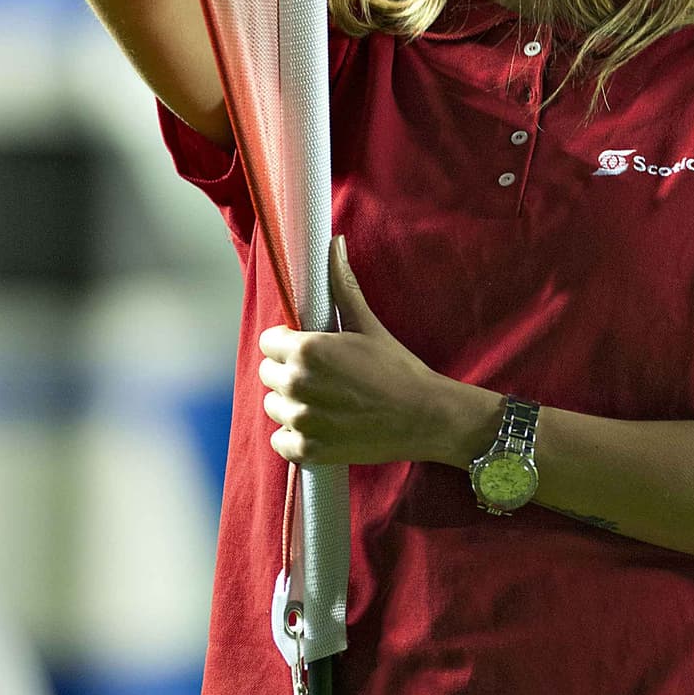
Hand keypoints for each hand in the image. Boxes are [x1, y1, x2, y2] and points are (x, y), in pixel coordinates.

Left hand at [258, 238, 461, 466]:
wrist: (425, 417)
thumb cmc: (398, 369)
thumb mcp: (367, 325)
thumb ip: (342, 285)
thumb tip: (334, 243)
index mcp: (307, 350)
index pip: (269, 342)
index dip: (288, 344)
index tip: (311, 351)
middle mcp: (297, 384)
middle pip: (268, 374)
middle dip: (289, 372)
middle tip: (323, 376)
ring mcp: (301, 420)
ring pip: (274, 406)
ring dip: (292, 404)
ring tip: (325, 401)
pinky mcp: (308, 451)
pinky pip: (281, 441)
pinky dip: (296, 437)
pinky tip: (321, 426)